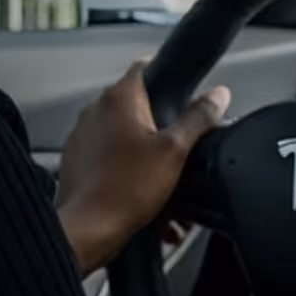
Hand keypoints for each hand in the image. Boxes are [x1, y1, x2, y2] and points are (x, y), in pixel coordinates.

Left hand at [55, 60, 230, 276]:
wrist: (88, 228)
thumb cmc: (126, 189)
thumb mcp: (175, 152)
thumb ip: (198, 119)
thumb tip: (218, 95)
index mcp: (119, 98)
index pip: (145, 67)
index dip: (167, 76)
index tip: (181, 91)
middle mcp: (95, 110)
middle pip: (136, 103)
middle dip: (158, 122)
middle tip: (176, 144)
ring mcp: (83, 134)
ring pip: (122, 133)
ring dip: (142, 150)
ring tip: (160, 178)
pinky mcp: (77, 159)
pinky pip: (108, 156)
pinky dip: (125, 169)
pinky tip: (142, 192)